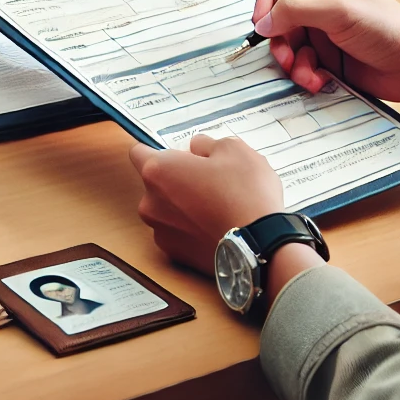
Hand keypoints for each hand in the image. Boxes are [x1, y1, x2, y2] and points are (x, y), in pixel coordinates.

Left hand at [130, 135, 284, 273]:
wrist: (261, 246)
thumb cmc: (245, 193)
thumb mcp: (233, 149)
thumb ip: (206, 144)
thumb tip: (197, 149)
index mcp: (158, 171)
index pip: (138, 152)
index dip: (159, 149)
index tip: (179, 155)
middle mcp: (150, 203)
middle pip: (156, 183)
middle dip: (177, 178)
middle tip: (210, 178)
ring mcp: (161, 232)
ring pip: (167, 210)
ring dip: (185, 205)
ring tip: (218, 205)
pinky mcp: (176, 255)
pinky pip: (179, 233)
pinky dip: (192, 229)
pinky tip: (217, 225)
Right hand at [253, 0, 399, 106]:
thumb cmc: (390, 28)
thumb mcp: (339, 12)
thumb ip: (297, 12)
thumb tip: (263, 22)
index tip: (263, 21)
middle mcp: (322, 6)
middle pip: (279, 16)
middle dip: (278, 39)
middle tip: (285, 56)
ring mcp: (325, 33)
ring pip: (288, 45)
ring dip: (292, 63)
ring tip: (306, 74)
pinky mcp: (329, 60)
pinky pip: (303, 66)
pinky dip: (305, 75)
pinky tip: (320, 82)